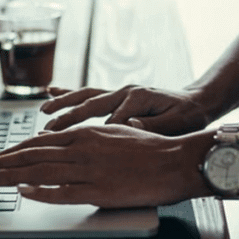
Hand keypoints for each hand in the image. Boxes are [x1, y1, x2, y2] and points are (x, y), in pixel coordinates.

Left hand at [0, 126, 206, 207]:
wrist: (177, 160)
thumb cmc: (150, 149)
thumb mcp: (113, 135)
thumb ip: (87, 141)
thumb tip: (64, 145)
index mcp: (84, 134)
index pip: (36, 144)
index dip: (9, 153)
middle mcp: (81, 149)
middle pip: (30, 156)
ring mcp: (89, 170)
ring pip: (39, 172)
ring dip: (7, 177)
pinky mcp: (100, 191)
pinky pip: (63, 192)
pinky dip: (40, 192)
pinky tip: (22, 192)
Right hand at [42, 85, 211, 135]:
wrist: (195, 102)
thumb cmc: (187, 116)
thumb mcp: (175, 123)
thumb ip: (152, 126)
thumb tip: (130, 125)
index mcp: (138, 98)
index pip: (112, 119)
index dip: (95, 133)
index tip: (79, 147)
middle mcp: (125, 92)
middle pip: (90, 104)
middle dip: (68, 117)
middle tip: (48, 130)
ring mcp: (119, 92)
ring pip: (85, 96)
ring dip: (63, 104)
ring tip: (44, 112)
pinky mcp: (117, 96)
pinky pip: (89, 94)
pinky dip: (69, 93)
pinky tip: (51, 92)